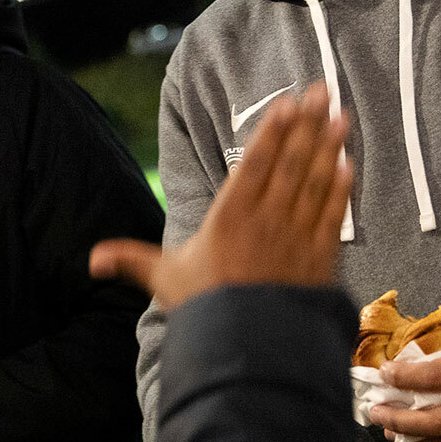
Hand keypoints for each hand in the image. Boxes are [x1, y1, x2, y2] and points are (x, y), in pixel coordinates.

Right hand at [90, 82, 349, 308]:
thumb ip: (131, 260)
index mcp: (228, 218)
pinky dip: (341, 190)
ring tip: (340, 117)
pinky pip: (332, 216)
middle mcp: (266, 221)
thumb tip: (92, 259)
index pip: (254, 165)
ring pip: (315, 183)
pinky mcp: (318, 259)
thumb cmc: (206, 310)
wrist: (247, 349)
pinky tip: (349, 164)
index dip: (272, 132)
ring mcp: (296, 238)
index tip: (287, 103)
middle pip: (290, 163)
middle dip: (306, 125)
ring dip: (329, 147)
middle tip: (321, 93)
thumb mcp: (165, 279)